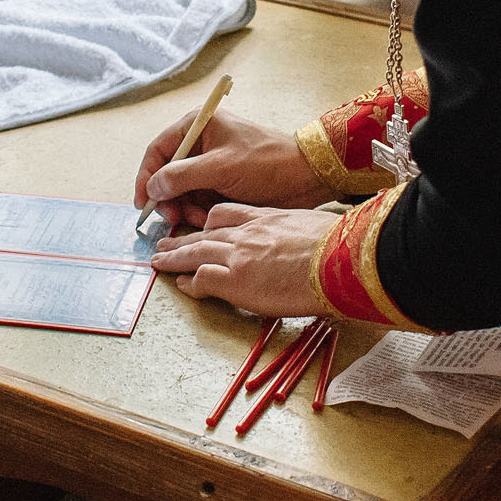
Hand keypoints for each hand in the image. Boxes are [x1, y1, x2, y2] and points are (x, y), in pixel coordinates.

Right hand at [134, 108, 333, 229]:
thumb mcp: (220, 167)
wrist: (306, 177)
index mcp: (198, 126)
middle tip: (173, 218)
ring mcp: (211, 166)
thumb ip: (181, 177)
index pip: (159, 150)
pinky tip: (208, 220)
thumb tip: (152, 187)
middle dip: (168, 198)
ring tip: (198, 219)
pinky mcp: (222, 184)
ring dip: (186, 208)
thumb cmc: (266, 162)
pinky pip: (199, 201)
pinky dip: (200, 212)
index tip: (143, 202)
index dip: (146, 176)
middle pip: (168, 174)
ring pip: (183, 192)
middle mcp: (201, 144)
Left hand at [151, 204, 334, 316]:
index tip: (202, 227)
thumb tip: (307, 250)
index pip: (227, 214)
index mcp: (266, 218)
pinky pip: (201, 278)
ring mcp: (238, 255)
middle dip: (184, 239)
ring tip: (160, 260)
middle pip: (206, 233)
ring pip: (195, 252)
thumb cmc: (339, 246)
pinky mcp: (235, 279)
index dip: (210, 223)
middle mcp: (247, 233)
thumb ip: (298, 236)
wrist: (340, 259)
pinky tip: (181, 286)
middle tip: (167, 242)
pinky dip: (189, 283)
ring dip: (174, 257)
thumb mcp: (314, 229)